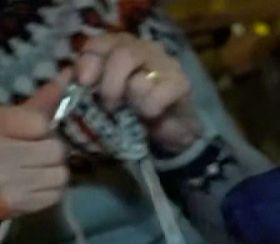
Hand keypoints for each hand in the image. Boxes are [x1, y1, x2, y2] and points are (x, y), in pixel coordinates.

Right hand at [0, 76, 69, 217]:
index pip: (39, 122)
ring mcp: (11, 184)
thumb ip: (32, 105)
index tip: (41, 123)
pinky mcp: (17, 206)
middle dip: (48, 148)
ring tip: (30, 167)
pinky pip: (54, 194)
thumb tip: (66, 78)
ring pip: (60, 173)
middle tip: (30, 148)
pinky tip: (30, 183)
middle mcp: (3, 155)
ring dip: (51, 169)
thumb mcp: (2, 118)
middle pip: (55, 149)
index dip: (43, 123)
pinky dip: (48, 188)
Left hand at [76, 33, 201, 154]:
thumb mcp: (101, 97)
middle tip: (109, 105)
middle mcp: (144, 49)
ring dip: (131, 101)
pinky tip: (151, 115)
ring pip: (139, 78)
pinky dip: (149, 109)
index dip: (89, 60)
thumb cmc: (132, 112)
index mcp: (120, 47)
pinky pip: (157, 96)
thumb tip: (66, 79)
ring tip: (132, 112)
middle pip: (122, 54)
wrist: (169, 131)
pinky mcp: (181, 83)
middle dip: (110, 85)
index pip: (100, 43)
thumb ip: (84, 86)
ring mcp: (166, 64)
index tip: (84, 82)